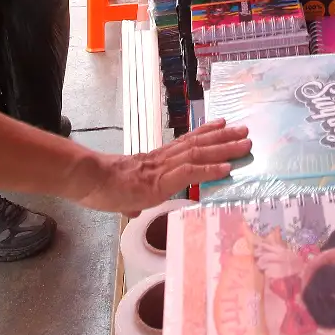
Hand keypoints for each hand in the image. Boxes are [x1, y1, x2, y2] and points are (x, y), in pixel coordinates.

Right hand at [76, 120, 251, 212]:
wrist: (88, 179)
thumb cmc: (100, 186)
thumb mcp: (123, 195)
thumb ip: (132, 201)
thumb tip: (133, 209)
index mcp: (155, 161)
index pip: (185, 142)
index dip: (205, 133)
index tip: (223, 125)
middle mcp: (163, 159)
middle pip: (198, 145)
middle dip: (224, 138)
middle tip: (246, 131)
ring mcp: (162, 168)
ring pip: (199, 154)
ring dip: (224, 150)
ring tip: (244, 144)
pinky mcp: (160, 181)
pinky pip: (189, 173)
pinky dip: (209, 170)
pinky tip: (226, 169)